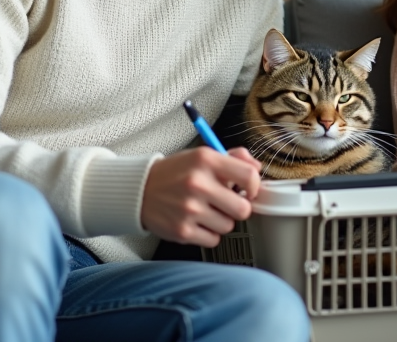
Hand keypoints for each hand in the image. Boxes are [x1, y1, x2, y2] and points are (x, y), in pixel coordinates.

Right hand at [140, 147, 260, 246]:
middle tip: (225, 203)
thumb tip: (257, 167)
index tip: (248, 190)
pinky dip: (208, 234)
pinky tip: (197, 222)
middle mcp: (198, 184)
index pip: (249, 176)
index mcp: (206, 160)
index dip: (254, 186)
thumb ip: (233, 157)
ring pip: (228, 226)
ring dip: (221, 221)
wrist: (139, 190)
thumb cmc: (175, 173)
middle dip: (237, 207)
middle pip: (243, 209)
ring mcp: (189, 209)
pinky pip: (213, 240)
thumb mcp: (202, 156)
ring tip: (206, 210)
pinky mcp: (182, 231)